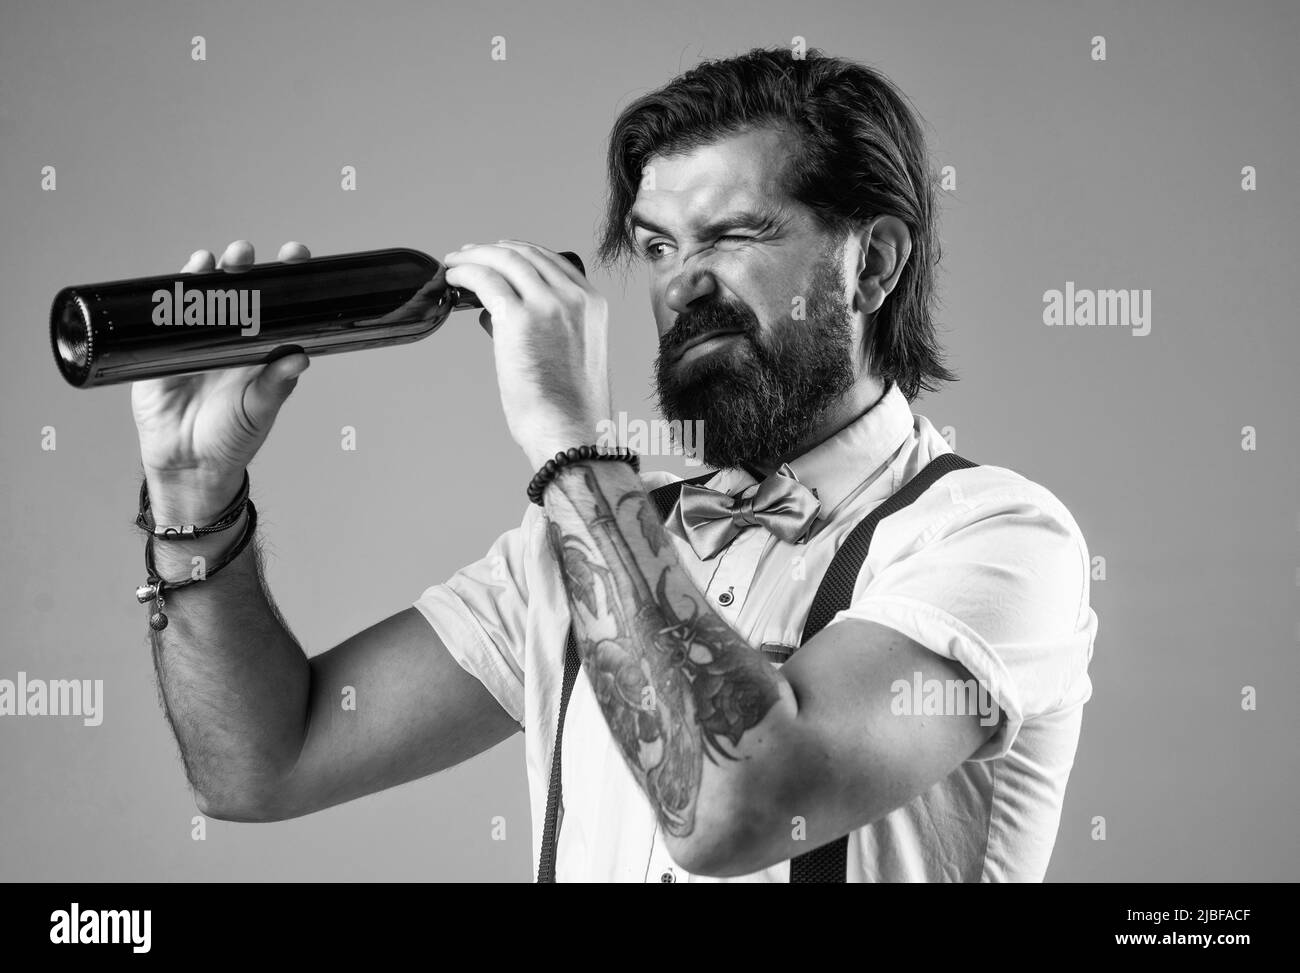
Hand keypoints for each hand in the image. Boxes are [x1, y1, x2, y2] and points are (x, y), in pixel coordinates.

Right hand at [131, 240, 311, 521]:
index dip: (285, 277)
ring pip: (200, 295)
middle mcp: (229, 335)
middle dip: (241, 265)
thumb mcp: (260, 409)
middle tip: (245, 254)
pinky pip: (165, 316)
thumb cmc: (233, 436)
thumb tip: (301, 358)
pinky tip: (181, 280)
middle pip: (236, 288)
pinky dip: (171, 296)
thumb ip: (277, 384)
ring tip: (213, 260)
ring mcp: (195, 338)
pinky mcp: (162, 348)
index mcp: (259, 345)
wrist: (190, 463)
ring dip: (206, 272)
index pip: (275, 302)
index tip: (295, 255)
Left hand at [442, 240, 612, 470]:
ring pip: (504, 260)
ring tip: (455, 264)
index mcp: (593, 305)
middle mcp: (574, 298)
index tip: (497, 254)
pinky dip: (466, 272)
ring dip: (474, 257)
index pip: (552, 261)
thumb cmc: (569, 409)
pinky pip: (485, 280)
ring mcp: (548, 304)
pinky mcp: (518, 318)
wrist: (571, 432)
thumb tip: (499, 314)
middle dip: (492, 250)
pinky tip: (454, 279)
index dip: (519, 252)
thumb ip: (551, 327)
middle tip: (469, 256)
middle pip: (526, 254)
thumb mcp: (576, 354)